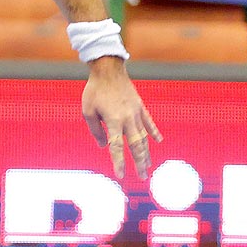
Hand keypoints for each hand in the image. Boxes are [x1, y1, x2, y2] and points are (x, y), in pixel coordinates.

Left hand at [82, 60, 162, 180]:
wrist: (108, 69)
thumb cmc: (95, 90)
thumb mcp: (87, 111)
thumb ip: (95, 130)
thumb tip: (103, 145)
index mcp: (114, 120)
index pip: (117, 146)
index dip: (119, 162)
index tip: (120, 175)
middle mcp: (128, 118)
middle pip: (136, 145)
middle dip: (140, 162)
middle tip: (142, 177)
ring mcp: (136, 112)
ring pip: (144, 137)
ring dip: (146, 152)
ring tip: (148, 166)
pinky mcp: (140, 106)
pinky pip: (149, 122)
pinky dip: (154, 132)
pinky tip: (158, 141)